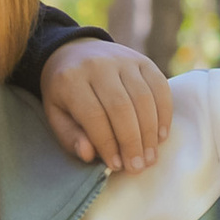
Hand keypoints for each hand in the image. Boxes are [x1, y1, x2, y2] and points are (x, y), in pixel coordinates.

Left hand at [39, 38, 170, 172]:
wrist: (75, 51)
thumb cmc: (65, 93)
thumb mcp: (56, 115)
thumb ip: (70, 136)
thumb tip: (89, 154)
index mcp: (71, 80)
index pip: (94, 115)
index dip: (107, 143)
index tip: (116, 166)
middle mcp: (99, 65)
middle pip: (122, 107)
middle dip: (132, 142)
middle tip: (138, 167)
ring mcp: (124, 59)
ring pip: (144, 98)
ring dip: (150, 132)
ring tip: (150, 157)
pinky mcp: (143, 60)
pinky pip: (160, 86)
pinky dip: (164, 113)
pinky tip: (161, 136)